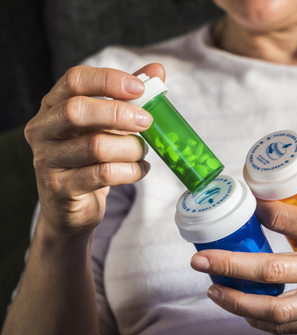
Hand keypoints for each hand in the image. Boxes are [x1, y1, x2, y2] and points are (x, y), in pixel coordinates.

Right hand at [25, 64, 164, 237]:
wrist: (71, 207)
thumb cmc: (91, 159)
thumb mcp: (107, 125)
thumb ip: (128, 97)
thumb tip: (158, 70)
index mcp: (53, 106)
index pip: (74, 79)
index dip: (109, 80)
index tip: (140, 88)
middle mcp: (43, 130)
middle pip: (78, 110)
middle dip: (119, 113)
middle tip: (147, 121)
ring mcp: (47, 160)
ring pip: (96, 146)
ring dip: (130, 148)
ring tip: (142, 151)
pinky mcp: (60, 188)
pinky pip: (103, 175)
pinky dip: (131, 171)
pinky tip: (140, 169)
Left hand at [191, 154, 296, 334]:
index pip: (290, 221)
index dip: (260, 210)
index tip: (245, 203)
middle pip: (273, 270)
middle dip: (229, 265)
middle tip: (200, 258)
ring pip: (277, 309)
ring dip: (238, 301)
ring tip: (213, 289)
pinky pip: (290, 326)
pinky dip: (261, 320)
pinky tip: (243, 308)